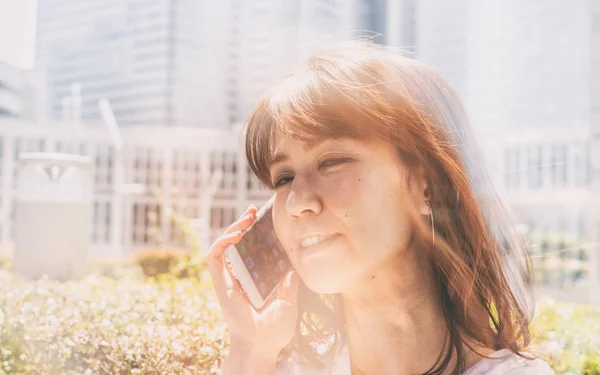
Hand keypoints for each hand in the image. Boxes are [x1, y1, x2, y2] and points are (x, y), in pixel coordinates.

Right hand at [206, 205, 299, 356]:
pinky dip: (222, 242)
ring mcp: (227, 279)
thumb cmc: (274, 331)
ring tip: (246, 218)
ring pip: (222, 245)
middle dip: (241, 224)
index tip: (262, 220)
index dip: (252, 234)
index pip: (249, 251)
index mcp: (251, 281)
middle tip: (253, 211)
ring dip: (231, 228)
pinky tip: (236, 234)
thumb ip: (289, 284)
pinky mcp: (219, 282)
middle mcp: (237, 278)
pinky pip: (214, 257)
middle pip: (234, 244)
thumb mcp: (288, 302)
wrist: (262, 346)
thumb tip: (295, 268)